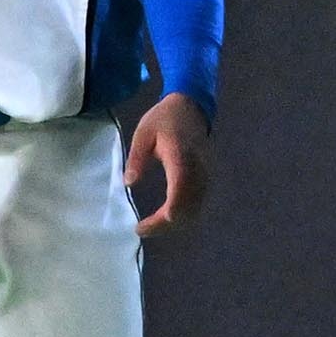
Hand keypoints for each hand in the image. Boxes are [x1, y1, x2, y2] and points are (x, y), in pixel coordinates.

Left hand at [123, 92, 211, 235]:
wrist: (191, 106)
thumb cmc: (164, 119)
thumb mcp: (143, 133)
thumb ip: (137, 158)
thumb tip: (129, 184)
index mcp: (180, 156)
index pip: (178, 191)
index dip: (166, 213)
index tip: (145, 225)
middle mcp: (197, 169)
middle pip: (187, 207)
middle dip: (165, 225)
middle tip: (141, 229)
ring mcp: (205, 174)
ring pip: (194, 209)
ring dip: (174, 223)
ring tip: (151, 227)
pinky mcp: (206, 177)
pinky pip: (198, 203)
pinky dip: (183, 215)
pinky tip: (166, 217)